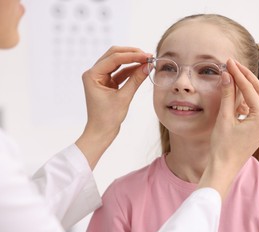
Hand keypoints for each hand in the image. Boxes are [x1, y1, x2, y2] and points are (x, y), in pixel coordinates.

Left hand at [76, 46, 150, 168]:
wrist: (101, 132)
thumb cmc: (107, 118)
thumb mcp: (123, 98)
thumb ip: (135, 80)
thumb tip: (148, 66)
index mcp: (92, 75)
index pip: (114, 59)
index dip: (132, 56)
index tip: (146, 55)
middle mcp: (94, 73)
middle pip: (114, 55)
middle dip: (131, 54)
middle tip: (147, 55)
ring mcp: (100, 77)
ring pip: (117, 62)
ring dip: (132, 61)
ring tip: (147, 61)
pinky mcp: (107, 83)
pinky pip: (120, 72)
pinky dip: (131, 70)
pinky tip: (142, 69)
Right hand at [199, 58, 258, 198]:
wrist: (224, 168)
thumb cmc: (222, 146)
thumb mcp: (224, 118)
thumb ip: (228, 95)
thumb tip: (227, 75)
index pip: (250, 89)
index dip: (239, 74)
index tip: (229, 62)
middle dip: (246, 77)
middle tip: (233, 65)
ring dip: (249, 87)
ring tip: (235, 76)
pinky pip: (257, 109)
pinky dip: (248, 100)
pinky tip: (237, 96)